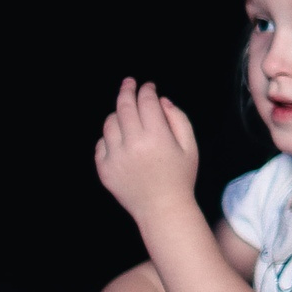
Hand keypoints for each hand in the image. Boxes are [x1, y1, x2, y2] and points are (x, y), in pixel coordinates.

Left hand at [94, 79, 201, 227]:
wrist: (162, 209)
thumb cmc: (180, 177)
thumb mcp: (190, 146)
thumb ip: (178, 119)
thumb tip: (161, 101)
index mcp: (156, 137)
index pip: (146, 102)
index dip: (147, 90)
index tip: (149, 86)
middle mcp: (132, 144)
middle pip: (124, 106)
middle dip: (127, 90)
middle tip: (129, 83)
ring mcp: (115, 157)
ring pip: (110, 123)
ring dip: (118, 114)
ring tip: (126, 114)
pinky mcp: (104, 169)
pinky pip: (101, 144)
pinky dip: (109, 137)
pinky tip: (120, 139)